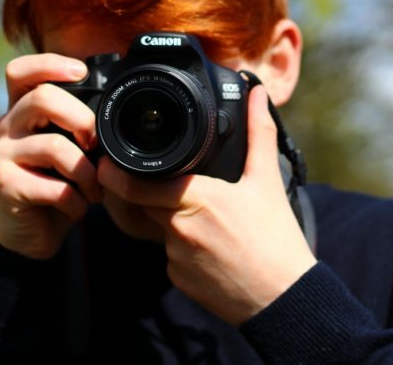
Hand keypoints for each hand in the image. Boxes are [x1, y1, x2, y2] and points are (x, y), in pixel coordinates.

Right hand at [0, 54, 102, 258]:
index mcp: (22, 110)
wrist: (37, 232)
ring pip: (53, 146)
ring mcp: (2, 155)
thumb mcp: (74, 149)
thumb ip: (83, 127)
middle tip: (96, 144)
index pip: (20, 71)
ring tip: (94, 189)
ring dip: (87, 173)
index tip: (81, 71)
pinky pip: (56, 188)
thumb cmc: (60, 183)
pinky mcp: (5, 186)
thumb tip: (117, 110)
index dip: (49, 64)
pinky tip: (77, 207)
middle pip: (41, 99)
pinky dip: (77, 201)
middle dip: (82, 119)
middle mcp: (6, 126)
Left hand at [97, 86, 316, 324]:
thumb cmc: (276, 239)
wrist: (283, 298)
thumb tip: (257, 94)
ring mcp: (175, 258)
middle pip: (146, 201)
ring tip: (212, 222)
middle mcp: (178, 228)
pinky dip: (183, 247)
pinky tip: (212, 247)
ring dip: (173, 219)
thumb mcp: (267, 181)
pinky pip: (170, 256)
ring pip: (160, 228)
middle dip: (153, 191)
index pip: (137, 184)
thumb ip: (258, 133)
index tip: (109, 163)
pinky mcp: (178, 280)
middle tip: (179, 185)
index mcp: (196, 198)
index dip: (117, 174)